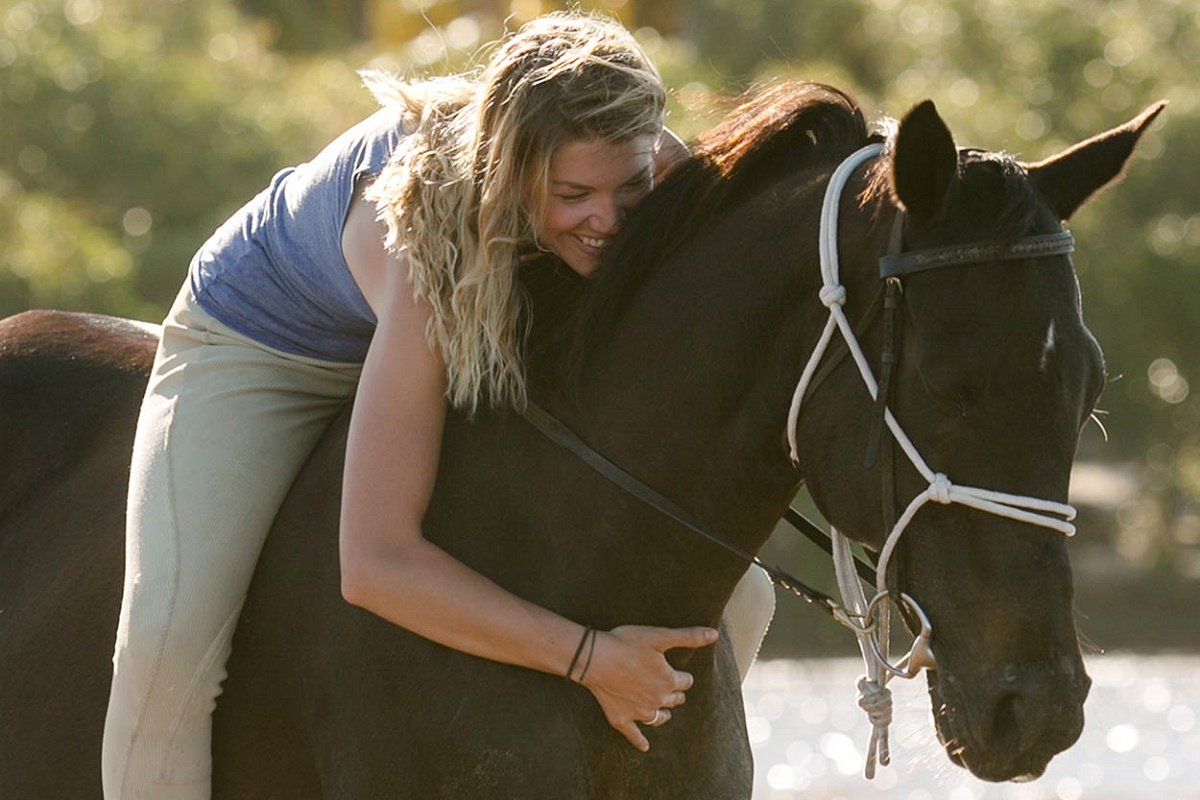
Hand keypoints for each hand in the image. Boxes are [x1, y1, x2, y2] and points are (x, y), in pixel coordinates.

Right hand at [579, 625, 717, 751]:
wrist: (594, 658)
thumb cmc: (626, 643)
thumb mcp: (659, 636)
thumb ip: (688, 637)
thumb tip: (713, 635)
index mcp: (668, 680)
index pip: (685, 681)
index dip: (683, 676)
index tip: (680, 673)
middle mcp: (657, 700)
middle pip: (674, 700)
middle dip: (676, 694)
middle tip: (672, 689)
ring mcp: (639, 712)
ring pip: (659, 718)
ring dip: (664, 715)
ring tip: (665, 712)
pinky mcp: (621, 719)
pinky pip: (634, 735)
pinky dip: (640, 741)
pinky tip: (645, 747)